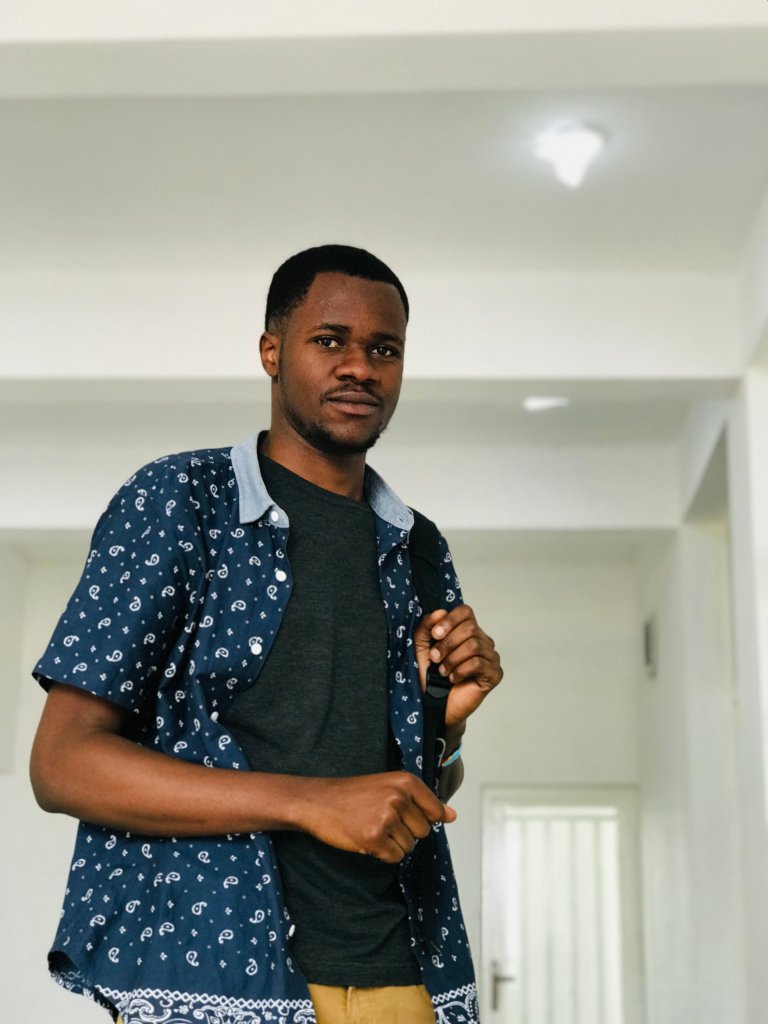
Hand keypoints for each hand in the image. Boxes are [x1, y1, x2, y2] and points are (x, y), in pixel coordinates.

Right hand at [298, 772, 455, 863]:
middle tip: (381, 819)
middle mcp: (399, 797)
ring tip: (372, 826)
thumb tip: (452, 816)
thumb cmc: (353, 794)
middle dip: (406, 832)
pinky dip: (383, 854)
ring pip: (410, 846)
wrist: (318, 801)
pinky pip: (395, 858)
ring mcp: (387, 818)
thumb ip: (423, 801)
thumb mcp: (390, 786)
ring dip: (393, 843)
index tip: (402, 814)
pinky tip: (367, 838)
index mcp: (406, 781)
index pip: (435, 811)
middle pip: (424, 831)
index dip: (420, 817)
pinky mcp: (374, 838)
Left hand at [414, 606, 502, 729]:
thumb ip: (426, 628)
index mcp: (466, 631)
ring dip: (453, 659)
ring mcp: (490, 657)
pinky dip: (461, 670)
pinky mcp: (494, 674)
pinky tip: (453, 678)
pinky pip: (479, 663)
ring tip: (443, 671)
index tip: (435, 635)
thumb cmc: (429, 677)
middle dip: (448, 643)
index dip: (449, 620)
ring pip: (474, 645)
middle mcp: (482, 641)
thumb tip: (440, 612)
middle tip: (435, 658)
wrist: (435, 706)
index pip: (466, 612)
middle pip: (470, 628)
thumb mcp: (421, 649)